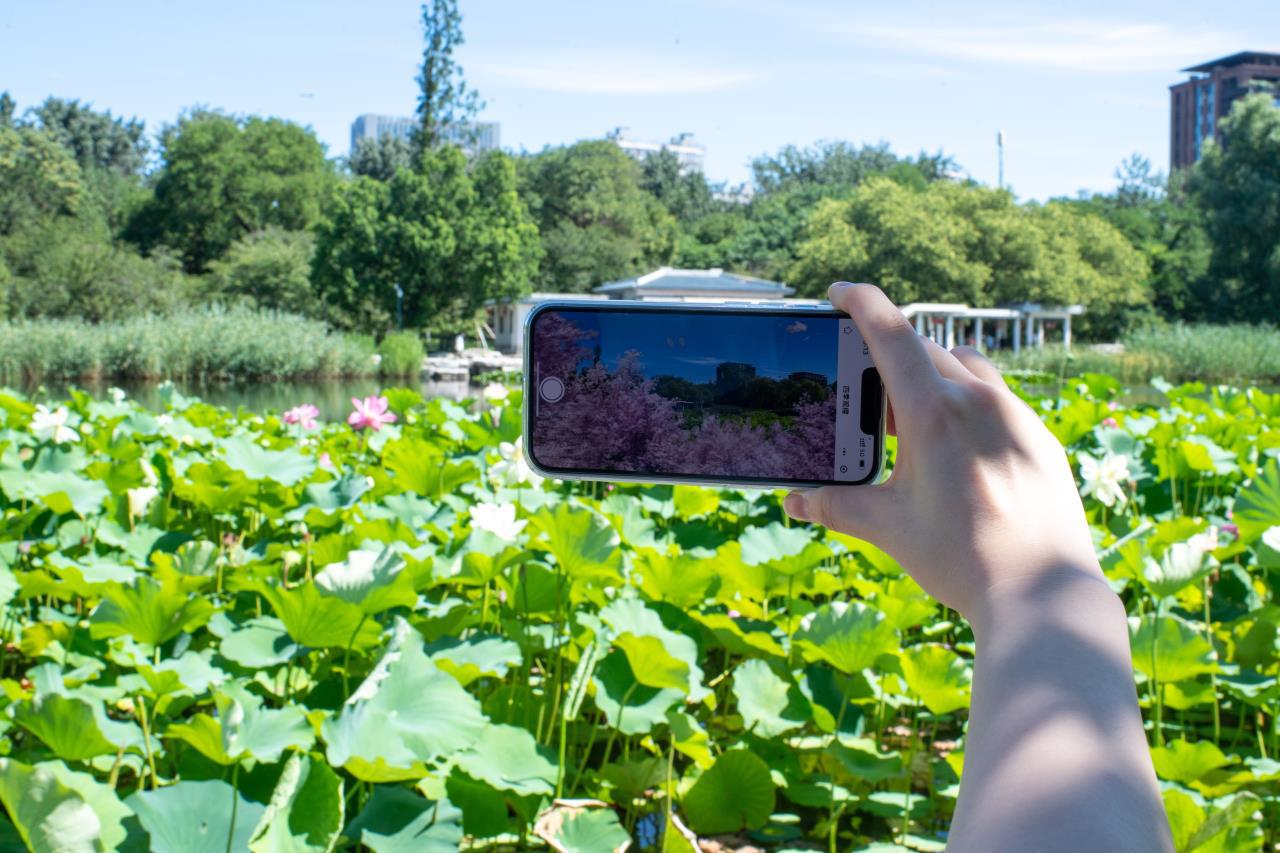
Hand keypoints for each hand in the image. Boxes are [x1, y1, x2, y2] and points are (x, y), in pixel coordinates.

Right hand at [783, 282, 1101, 620]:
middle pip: (925, 351)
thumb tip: (794, 502)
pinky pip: (997, 399)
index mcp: (934, 413)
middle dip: (889, 359)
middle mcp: (979, 400)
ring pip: (966, 368)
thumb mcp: (888, 527)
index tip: (839, 292)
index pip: (891, 333)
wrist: (1041, 592)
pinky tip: (957, 449)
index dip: (862, 303)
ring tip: (912, 420)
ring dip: (933, 376)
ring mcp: (1015, 416)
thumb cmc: (961, 557)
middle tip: (864, 391)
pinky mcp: (1038, 438)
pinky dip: (967, 405)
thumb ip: (836, 505)